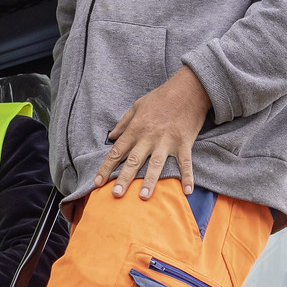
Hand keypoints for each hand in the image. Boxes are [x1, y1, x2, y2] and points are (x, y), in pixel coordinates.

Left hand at [95, 64, 210, 198]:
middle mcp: (149, 137)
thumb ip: (123, 123)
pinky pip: (185, 163)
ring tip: (144, 197)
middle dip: (124, 178)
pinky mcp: (184, 143)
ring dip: (150, 181)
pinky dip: (188, 177)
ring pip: (156, 165)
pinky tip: (187, 192)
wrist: (188, 89)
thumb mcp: (137, 106)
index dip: (106, 168)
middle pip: (133, 161)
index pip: (117, 151)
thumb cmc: (161, 97)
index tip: (98, 183)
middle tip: (116, 195)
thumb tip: (111, 138)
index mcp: (136, 129)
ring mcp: (167, 141)